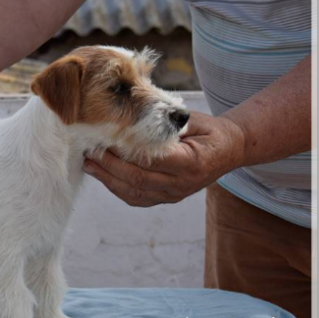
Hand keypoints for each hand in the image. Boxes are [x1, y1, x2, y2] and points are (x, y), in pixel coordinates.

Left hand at [83, 112, 245, 206]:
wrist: (229, 150)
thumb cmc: (208, 130)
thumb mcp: (192, 120)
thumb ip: (166, 124)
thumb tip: (131, 119)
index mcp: (191, 162)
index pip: (151, 159)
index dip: (124, 152)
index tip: (104, 139)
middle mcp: (182, 184)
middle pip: (138, 179)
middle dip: (109, 166)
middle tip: (90, 153)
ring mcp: (175, 194)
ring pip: (135, 193)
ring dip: (108, 180)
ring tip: (90, 165)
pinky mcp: (168, 198)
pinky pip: (138, 199)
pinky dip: (118, 188)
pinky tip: (104, 176)